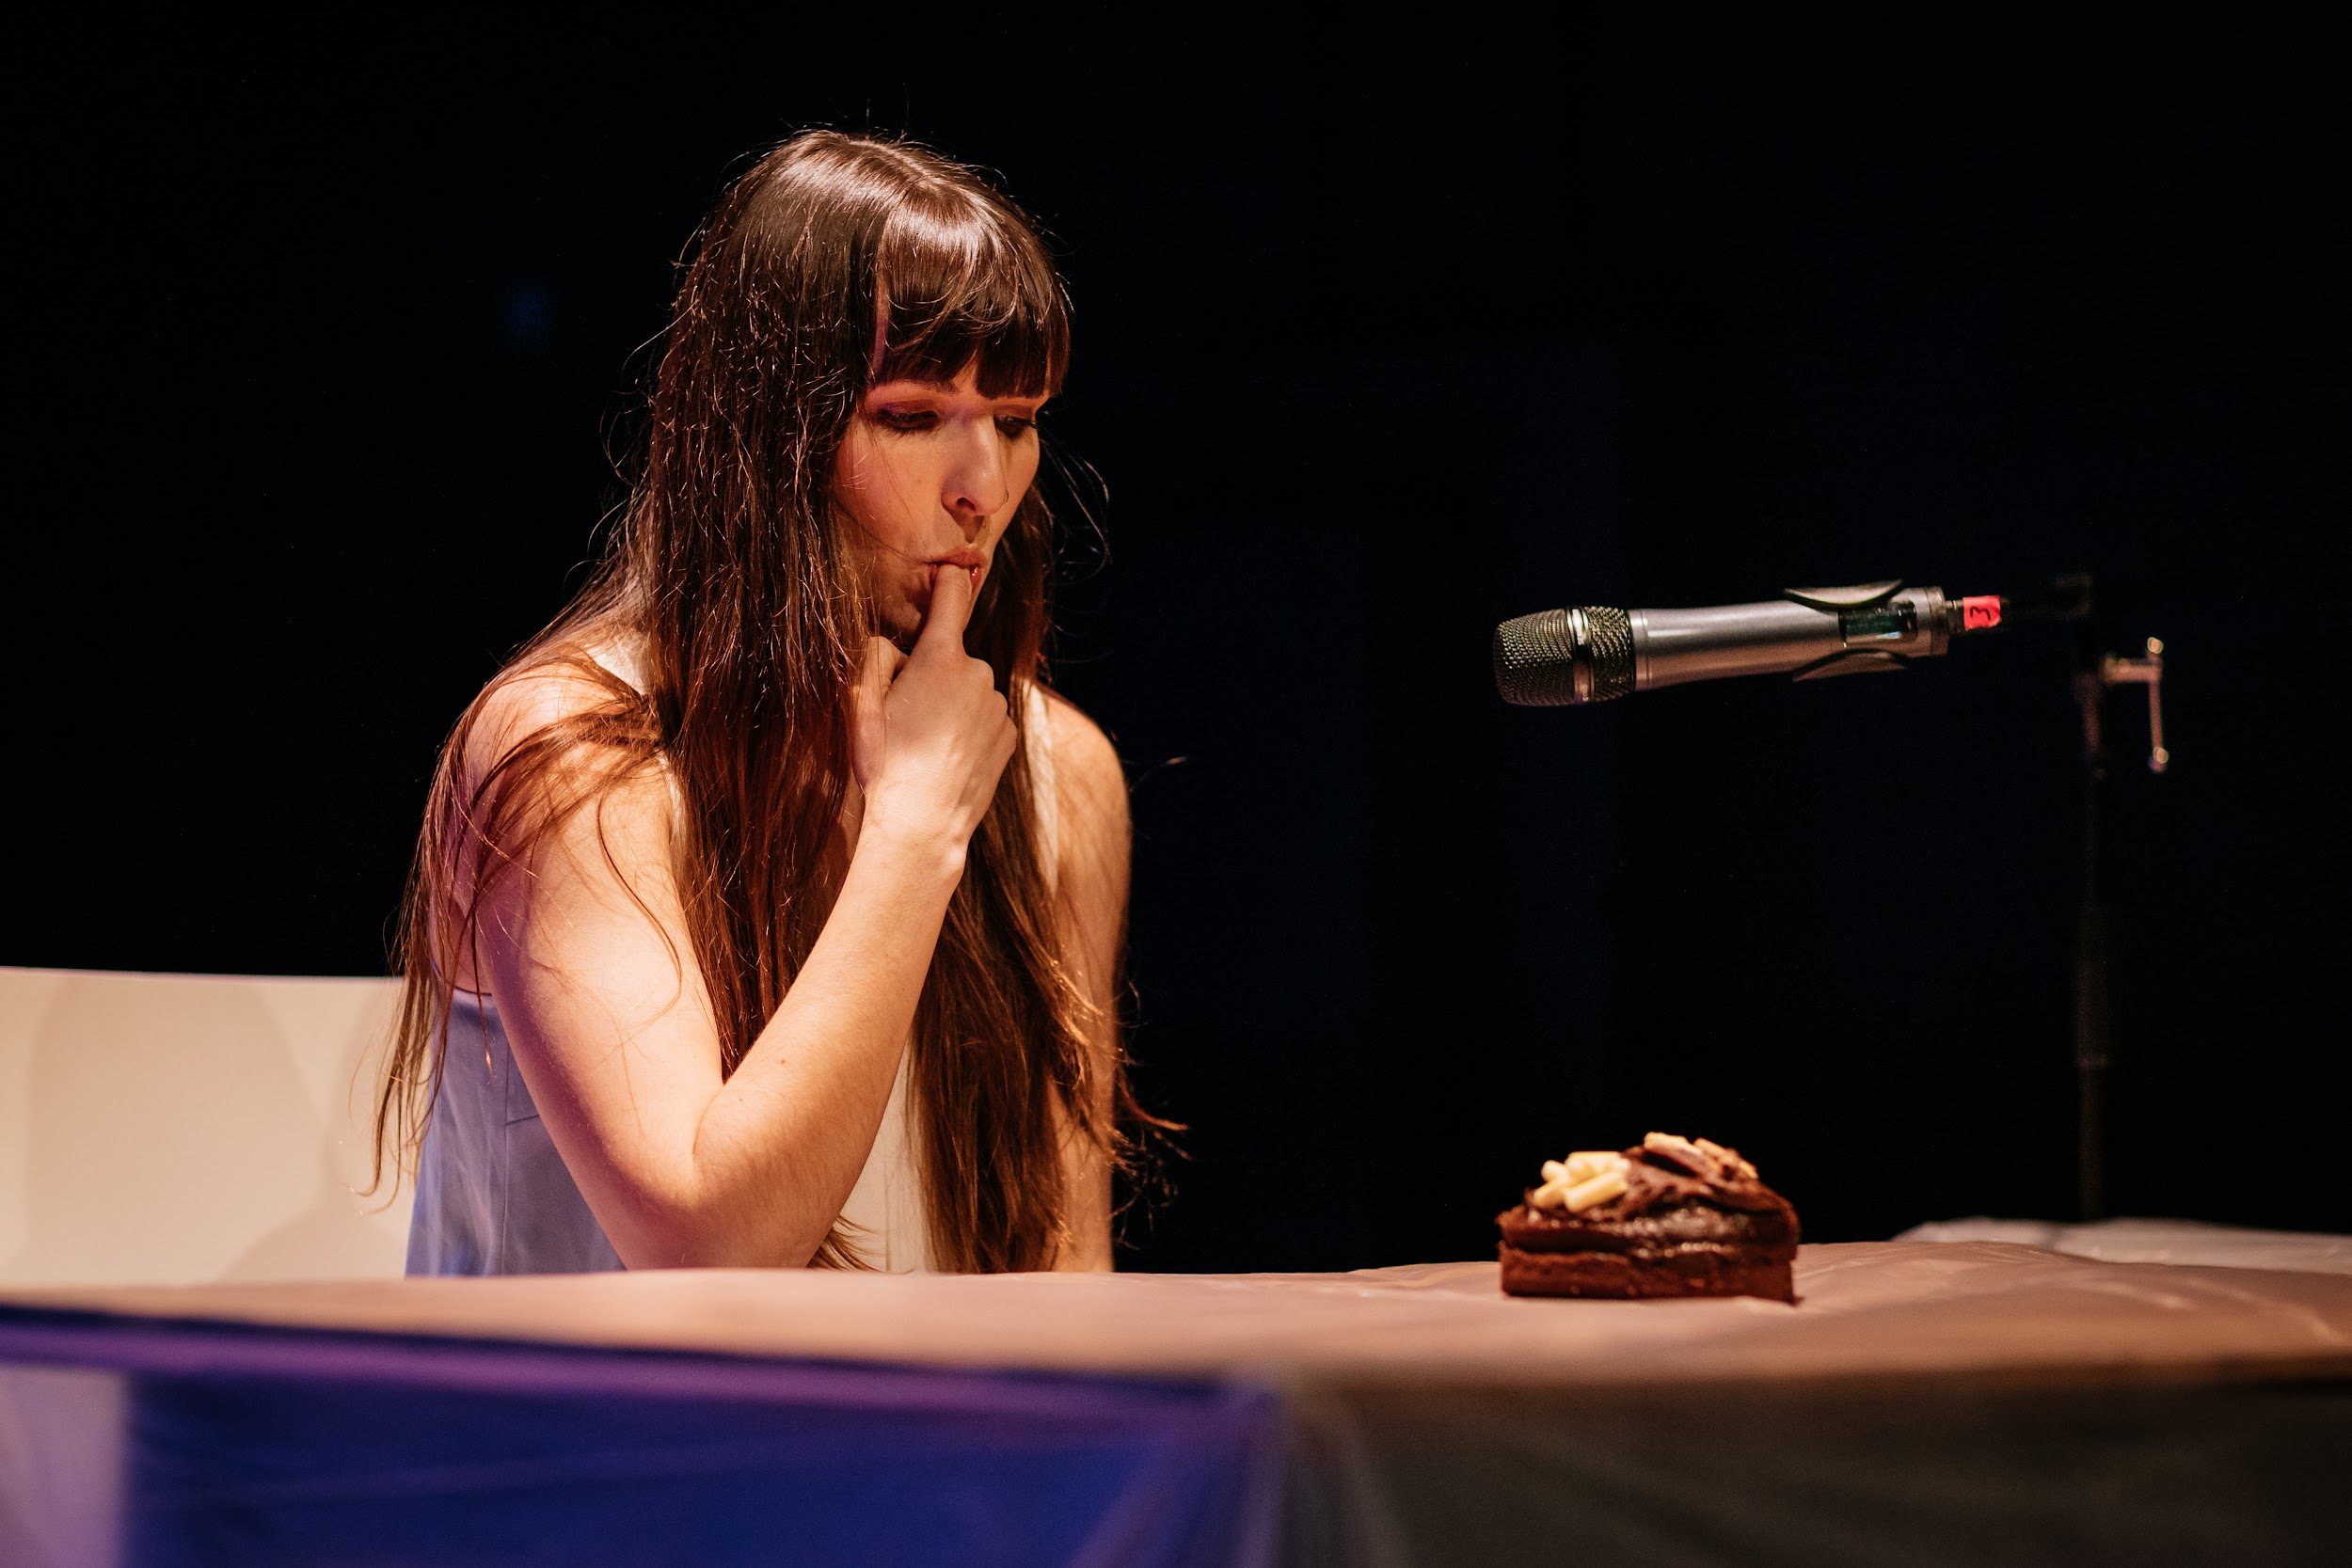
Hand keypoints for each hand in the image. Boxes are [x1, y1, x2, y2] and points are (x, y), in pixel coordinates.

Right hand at [850, 564, 1017, 854]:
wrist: (922, 825)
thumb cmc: (885, 763)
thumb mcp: (859, 701)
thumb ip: (875, 655)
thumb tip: (898, 645)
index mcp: (940, 658)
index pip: (951, 598)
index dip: (946, 582)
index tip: (947, 573)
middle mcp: (978, 674)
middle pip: (951, 657)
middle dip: (930, 673)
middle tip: (905, 715)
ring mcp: (998, 707)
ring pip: (970, 691)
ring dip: (951, 705)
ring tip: (925, 744)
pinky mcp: (1010, 736)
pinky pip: (985, 719)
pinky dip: (969, 730)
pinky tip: (948, 757)